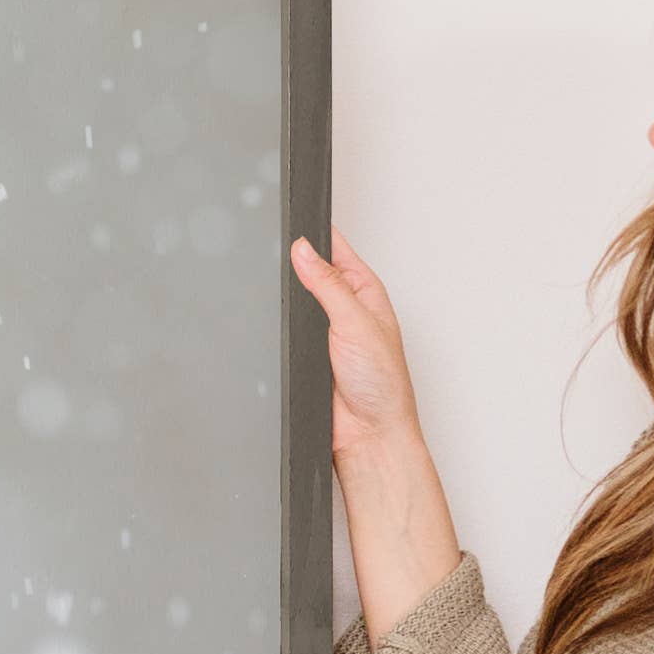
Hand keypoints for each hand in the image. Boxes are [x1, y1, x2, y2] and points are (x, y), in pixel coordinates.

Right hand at [290, 225, 423, 460]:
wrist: (367, 435)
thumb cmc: (383, 386)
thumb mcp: (357, 323)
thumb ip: (328, 285)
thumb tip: (303, 250)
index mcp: (365, 292)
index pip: (336, 249)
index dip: (315, 233)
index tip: (292, 218)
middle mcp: (344, 308)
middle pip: (309, 270)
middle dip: (292, 262)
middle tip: (272, 249)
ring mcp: (322, 331)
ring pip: (292, 301)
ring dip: (283, 297)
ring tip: (271, 287)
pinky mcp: (303, 353)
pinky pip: (282, 330)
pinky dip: (275, 325)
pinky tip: (271, 322)